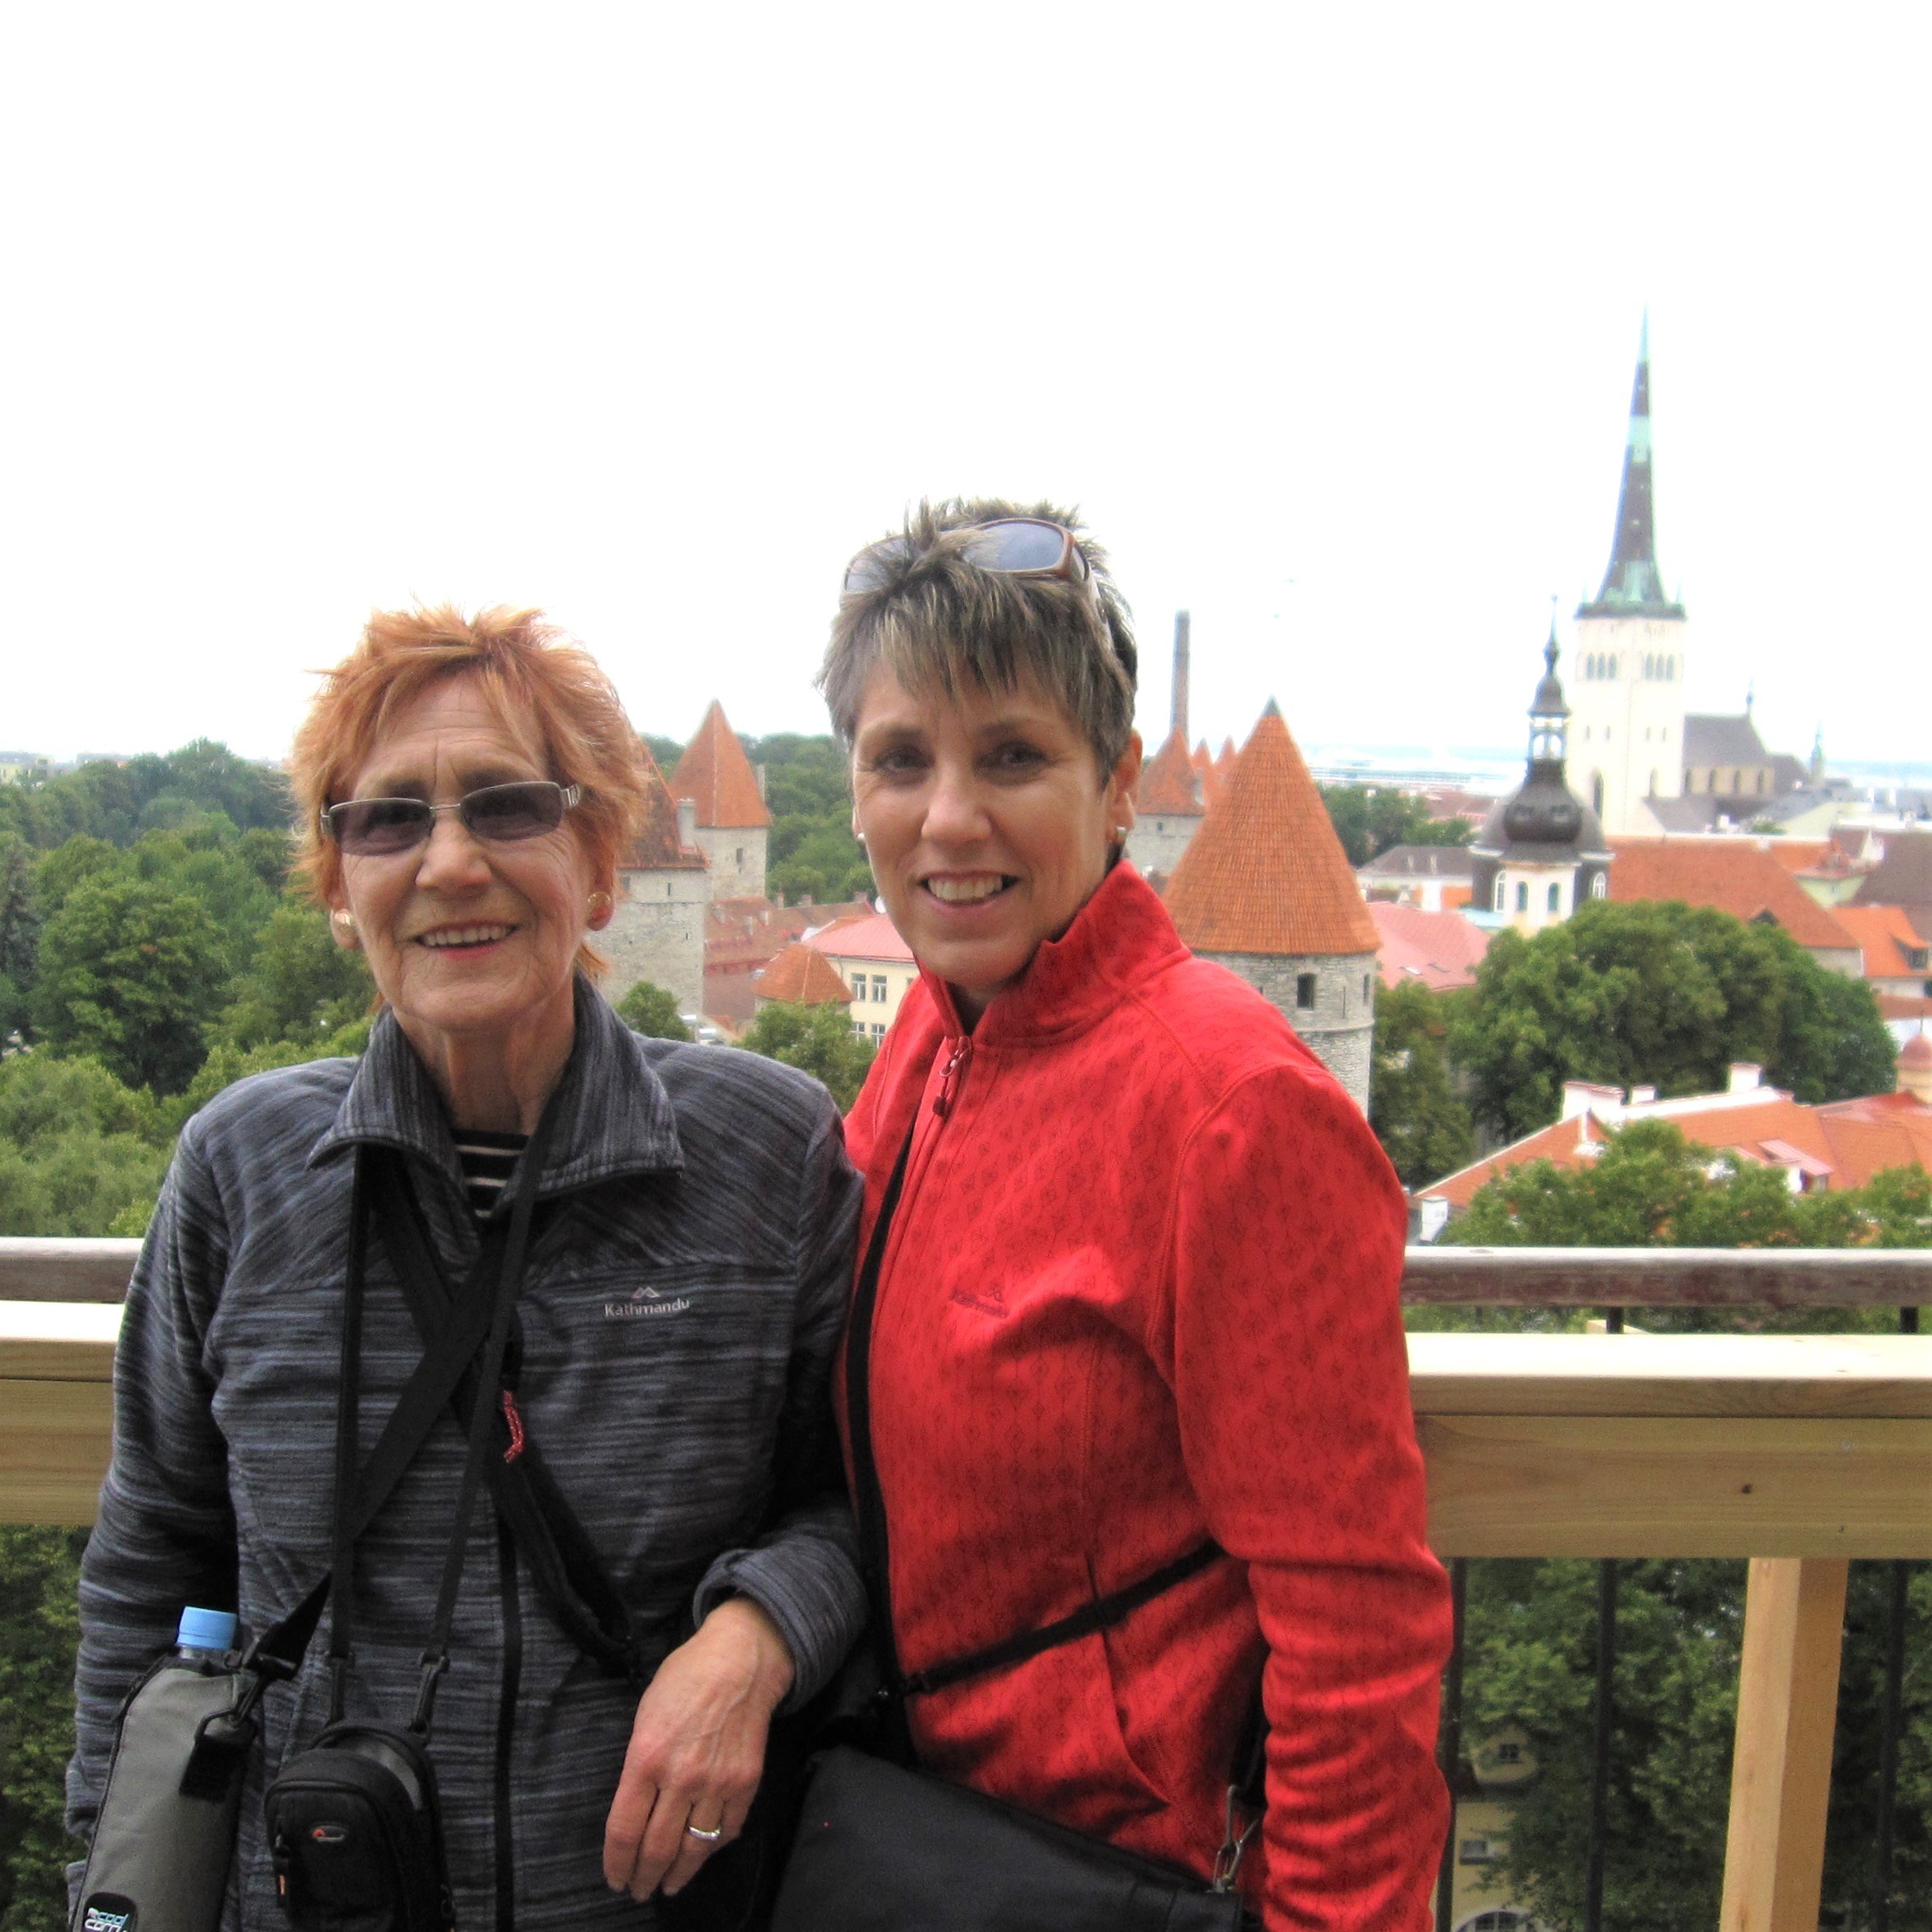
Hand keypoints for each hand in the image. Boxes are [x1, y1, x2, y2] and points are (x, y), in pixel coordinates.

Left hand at [602, 1597, 795, 1900]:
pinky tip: (702, 1851)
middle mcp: (680, 1777)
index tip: (615, 1878)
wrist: (741, 1660)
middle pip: (657, 1849)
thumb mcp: (645, 1716)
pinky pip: (727, 1830)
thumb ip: (639, 1765)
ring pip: (694, 1849)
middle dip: (644, 1878)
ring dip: (678, 1875)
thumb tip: (637, 1808)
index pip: (624, 1830)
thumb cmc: (685, 1678)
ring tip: (669, 1886)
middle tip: (639, 1890)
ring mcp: (717, 1782)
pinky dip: (712, 1847)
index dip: (616, 1864)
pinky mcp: (746, 1782)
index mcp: (646, 1758)